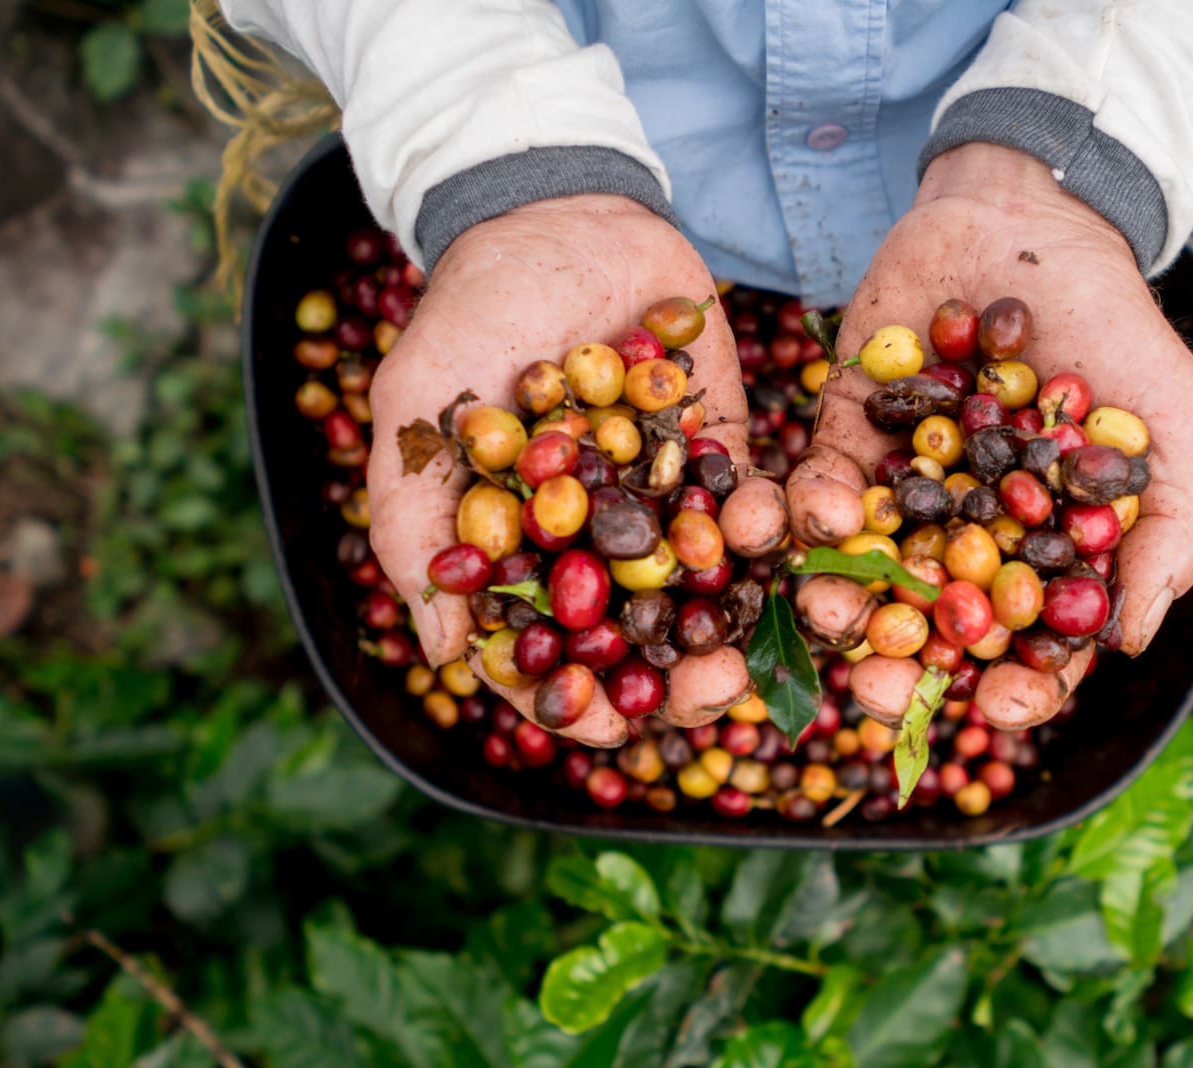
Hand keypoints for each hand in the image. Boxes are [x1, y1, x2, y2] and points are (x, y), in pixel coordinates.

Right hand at [367, 196, 750, 744]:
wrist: (553, 213)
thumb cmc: (466, 317)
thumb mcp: (418, 415)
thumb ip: (416, 529)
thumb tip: (447, 654)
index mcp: (526, 558)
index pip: (552, 657)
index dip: (578, 703)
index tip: (610, 729)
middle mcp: (600, 546)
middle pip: (644, 644)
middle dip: (680, 685)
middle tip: (714, 695)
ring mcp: (667, 502)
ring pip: (708, 595)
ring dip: (736, 630)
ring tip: (755, 650)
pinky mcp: (724, 451)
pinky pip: (755, 506)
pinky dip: (769, 528)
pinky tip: (776, 535)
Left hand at [788, 143, 1192, 730]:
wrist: (1032, 216)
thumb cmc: (1117, 325)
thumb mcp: (1175, 422)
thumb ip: (1169, 532)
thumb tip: (1129, 644)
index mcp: (1045, 555)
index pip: (1029, 648)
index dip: (1016, 689)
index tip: (994, 705)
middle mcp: (969, 539)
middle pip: (933, 633)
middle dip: (902, 670)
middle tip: (878, 689)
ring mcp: (904, 492)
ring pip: (865, 574)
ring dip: (842, 603)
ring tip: (828, 610)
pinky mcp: (847, 435)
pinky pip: (820, 490)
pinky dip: (814, 511)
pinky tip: (818, 515)